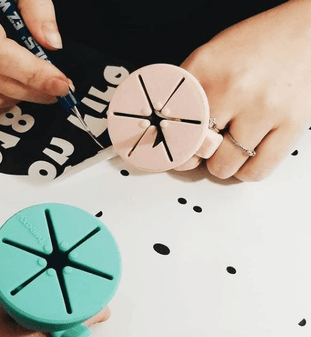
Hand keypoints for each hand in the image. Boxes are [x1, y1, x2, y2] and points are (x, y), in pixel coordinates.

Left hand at [180, 0, 310, 180]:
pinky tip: (245, 156)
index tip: (171, 149)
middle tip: (202, 146)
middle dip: (196, 154)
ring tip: (227, 147)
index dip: (169, 142)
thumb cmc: (256, 47)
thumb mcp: (210, 59)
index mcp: (206, 69)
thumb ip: (187, 92)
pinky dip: (245, 171)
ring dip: (220, 164)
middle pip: (195, 150)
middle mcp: (233, 88)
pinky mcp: (292, 125)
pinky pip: (255, 172)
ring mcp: (264, 109)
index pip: (172, 122)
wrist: (305, 33)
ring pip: (223, 166)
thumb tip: (169, 129)